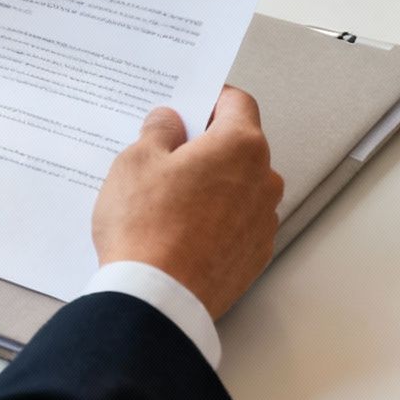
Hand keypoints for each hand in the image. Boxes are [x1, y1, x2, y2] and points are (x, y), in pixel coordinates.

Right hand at [91, 87, 283, 319]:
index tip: (188, 107)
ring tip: (169, 200)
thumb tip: (170, 122)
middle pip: (240, 146)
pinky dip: (216, 219)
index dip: (210, 99)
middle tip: (167, 155)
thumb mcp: (137, 161)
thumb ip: (159, 130)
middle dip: (207, 145)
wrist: (157, 301)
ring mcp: (262, 221)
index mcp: (240, 146)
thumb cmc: (147, 229)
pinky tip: (181, 230)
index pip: (237, 102)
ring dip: (213, 184)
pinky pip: (237, 222)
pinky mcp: (255, 256)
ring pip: (240, 186)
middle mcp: (263, 181)